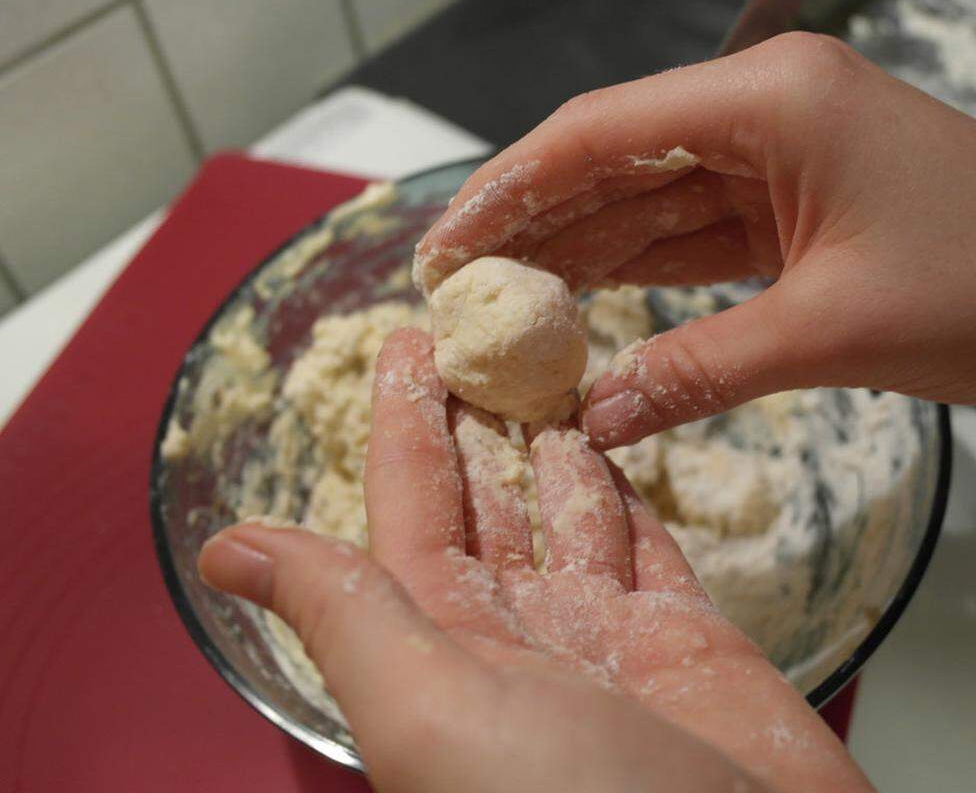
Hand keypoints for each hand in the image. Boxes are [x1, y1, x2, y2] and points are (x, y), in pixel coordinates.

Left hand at [199, 329, 872, 792]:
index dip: (405, 422)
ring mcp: (606, 637)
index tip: (408, 339)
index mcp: (444, 650)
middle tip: (483, 327)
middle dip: (479, 415)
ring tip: (545, 360)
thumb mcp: (430, 710)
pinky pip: (644, 541)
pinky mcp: (688, 638)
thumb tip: (225, 550)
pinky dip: (624, 485)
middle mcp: (519, 640)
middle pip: (487, 500)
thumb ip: (345, 614)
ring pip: (566, 509)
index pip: (411, 508)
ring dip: (552, 436)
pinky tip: (610, 435)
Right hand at [414, 33, 975, 448]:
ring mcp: (784, 156)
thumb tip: (592, 419)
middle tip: (458, 289)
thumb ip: (697, 369)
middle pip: (616, 162)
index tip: (445, 248)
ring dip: (584, 252)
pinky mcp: (801, 206)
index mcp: (769, 101)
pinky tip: (590, 304)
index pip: (599, 134)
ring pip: (653, 201)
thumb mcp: (830, 334)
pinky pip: (700, 234)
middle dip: (535, 225)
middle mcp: (766, 110)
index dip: (509, 192)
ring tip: (505, 307)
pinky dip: (648, 272)